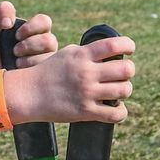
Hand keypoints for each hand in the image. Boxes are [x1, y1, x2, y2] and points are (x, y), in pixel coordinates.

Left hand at [0, 2, 56, 70]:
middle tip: (15, 50)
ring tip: (17, 62)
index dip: (31, 27)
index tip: (17, 35)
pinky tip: (20, 72)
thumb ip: (1, 11)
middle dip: (30, 45)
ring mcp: (47, 61)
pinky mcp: (44, 76)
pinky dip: (32, 73)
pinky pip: (46, 74)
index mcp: (39, 29)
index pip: (44, 21)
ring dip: (32, 60)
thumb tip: (8, 22)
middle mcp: (47, 44)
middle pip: (49, 41)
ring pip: (49, 59)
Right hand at [3, 35, 135, 123]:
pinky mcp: (86, 112)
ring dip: (125, 90)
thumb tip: (112, 51)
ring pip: (124, 90)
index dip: (129, 45)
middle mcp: (86, 73)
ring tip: (119, 91)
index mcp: (82, 56)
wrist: (29, 93)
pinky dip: (121, 112)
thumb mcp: (67, 54)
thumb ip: (89, 52)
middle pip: (126, 69)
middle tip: (122, 74)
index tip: (130, 50)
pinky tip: (116, 108)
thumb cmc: (49, 72)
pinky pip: (115, 114)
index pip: (114, 45)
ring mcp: (87, 93)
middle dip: (128, 71)